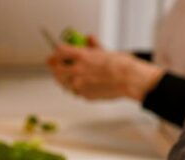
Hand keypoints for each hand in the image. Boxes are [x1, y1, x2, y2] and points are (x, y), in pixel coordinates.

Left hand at [47, 37, 163, 101]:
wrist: (129, 80)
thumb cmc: (120, 64)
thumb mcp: (104, 50)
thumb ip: (93, 45)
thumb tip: (88, 38)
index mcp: (81, 56)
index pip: (59, 52)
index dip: (56, 52)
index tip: (56, 54)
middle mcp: (76, 71)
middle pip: (55, 69)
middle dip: (55, 68)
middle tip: (57, 67)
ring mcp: (79, 85)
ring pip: (63, 83)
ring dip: (64, 79)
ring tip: (71, 76)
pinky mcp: (83, 95)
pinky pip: (75, 92)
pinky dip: (76, 88)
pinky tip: (85, 84)